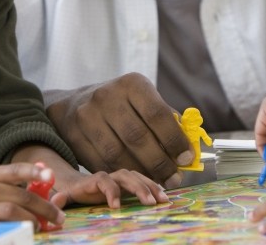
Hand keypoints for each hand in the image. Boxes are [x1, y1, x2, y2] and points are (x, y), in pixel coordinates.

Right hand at [0, 164, 65, 228]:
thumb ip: (8, 181)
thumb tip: (43, 180)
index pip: (15, 170)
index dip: (34, 171)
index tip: (50, 174)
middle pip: (21, 196)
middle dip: (45, 208)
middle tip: (59, 218)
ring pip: (12, 212)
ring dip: (32, 221)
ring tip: (41, 227)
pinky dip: (13, 230)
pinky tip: (21, 234)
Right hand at [45, 73, 189, 187]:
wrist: (75, 104)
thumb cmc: (122, 106)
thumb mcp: (144, 101)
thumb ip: (167, 121)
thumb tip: (191, 149)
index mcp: (131, 84)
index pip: (157, 113)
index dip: (174, 139)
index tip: (186, 159)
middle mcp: (106, 96)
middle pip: (137, 137)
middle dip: (160, 162)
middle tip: (174, 178)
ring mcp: (87, 116)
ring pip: (118, 154)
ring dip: (141, 173)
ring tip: (157, 182)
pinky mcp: (75, 136)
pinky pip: (101, 163)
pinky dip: (121, 175)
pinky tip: (134, 179)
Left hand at [50, 167, 169, 209]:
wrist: (83, 185)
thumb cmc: (77, 193)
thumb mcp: (67, 196)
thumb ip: (61, 198)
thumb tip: (54, 201)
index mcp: (96, 180)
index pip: (104, 181)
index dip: (111, 192)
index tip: (116, 207)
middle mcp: (111, 176)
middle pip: (126, 176)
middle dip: (139, 188)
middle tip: (149, 203)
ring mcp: (122, 179)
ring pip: (138, 177)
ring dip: (151, 187)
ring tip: (163, 200)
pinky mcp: (130, 184)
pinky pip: (145, 182)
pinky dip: (155, 187)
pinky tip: (165, 196)